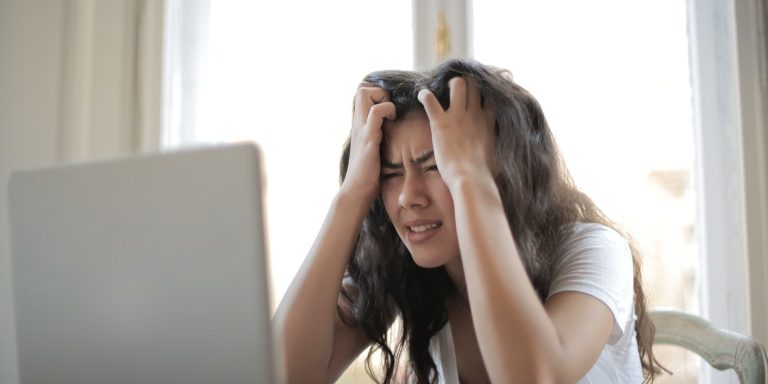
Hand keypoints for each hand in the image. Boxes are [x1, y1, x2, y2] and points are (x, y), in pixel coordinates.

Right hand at [340, 83, 396, 203]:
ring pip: (364, 93)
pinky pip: (375, 113)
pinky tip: (392, 121)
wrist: (357, 191)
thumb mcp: (373, 148)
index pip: (362, 91)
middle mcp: (358, 122)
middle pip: (361, 87)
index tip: (389, 107)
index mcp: (360, 124)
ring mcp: (362, 129)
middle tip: (390, 109)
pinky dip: (386, 110)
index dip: (377, 92)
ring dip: (382, 98)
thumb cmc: (368, 173)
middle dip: (379, 91)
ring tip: (391, 114)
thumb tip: (392, 130)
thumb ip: (377, 135)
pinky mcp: (368, 138)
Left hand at [418, 77, 495, 188]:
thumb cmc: (484, 173)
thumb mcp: (498, 156)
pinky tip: (422, 95)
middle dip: (466, 83)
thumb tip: (501, 152)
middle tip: (458, 90)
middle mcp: (475, 114)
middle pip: (474, 84)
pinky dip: (424, 95)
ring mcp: (458, 116)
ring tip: (443, 90)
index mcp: (488, 122)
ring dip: (449, 84)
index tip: (478, 94)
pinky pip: (430, 100)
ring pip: (458, 84)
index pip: (490, 96)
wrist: (470, 178)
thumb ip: (497, 146)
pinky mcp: (441, 123)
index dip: (484, 92)